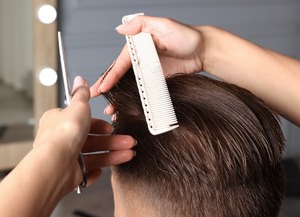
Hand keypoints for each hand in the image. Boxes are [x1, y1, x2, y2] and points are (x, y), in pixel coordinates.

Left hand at [33, 76, 134, 191]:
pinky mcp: (71, 173)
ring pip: (94, 155)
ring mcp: (67, 158)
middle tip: (128, 141)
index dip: (99, 124)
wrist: (56, 164)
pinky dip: (97, 171)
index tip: (110, 126)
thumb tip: (80, 80)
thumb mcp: (77, 106)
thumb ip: (81, 94)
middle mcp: (62, 140)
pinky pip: (88, 172)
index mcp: (59, 122)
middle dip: (113, 140)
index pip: (82, 121)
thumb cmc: (63, 134)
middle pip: (92, 139)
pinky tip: (104, 169)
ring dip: (113, 154)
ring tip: (129, 153)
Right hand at [90, 15, 204, 112]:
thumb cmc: (186, 35)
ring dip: (118, 97)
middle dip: (107, 87)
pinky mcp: (156, 80)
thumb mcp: (163, 24)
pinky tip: (128, 108)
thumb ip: (141, 24)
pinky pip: (143, 91)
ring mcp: (148, 71)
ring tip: (111, 110)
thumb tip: (121, 28)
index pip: (121, 62)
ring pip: (128, 85)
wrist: (204, 50)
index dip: (110, 76)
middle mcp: (141, 58)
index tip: (102, 87)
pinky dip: (134, 100)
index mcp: (138, 45)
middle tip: (95, 98)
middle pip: (120, 75)